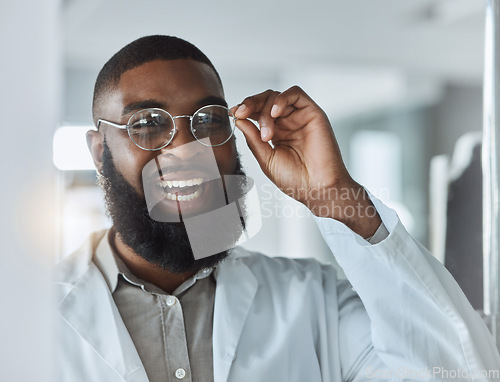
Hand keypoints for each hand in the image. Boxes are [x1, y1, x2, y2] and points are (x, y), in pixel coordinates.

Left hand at [231, 86, 380, 237]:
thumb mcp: (266, 158)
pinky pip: (295, 94)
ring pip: (277, 96)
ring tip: (266, 134)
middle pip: (265, 100)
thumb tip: (238, 119)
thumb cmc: (295, 180)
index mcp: (276, 133)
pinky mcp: (313, 113)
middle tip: (241, 113)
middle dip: (250, 104)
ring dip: (265, 110)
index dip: (244, 110)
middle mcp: (288, 122)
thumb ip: (253, 138)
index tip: (233, 114)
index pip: (257, 112)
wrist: (318, 189)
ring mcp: (300, 117)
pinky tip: (274, 112)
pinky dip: (281, 99)